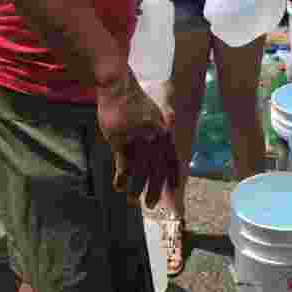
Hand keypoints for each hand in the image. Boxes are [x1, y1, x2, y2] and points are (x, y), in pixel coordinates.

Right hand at [96, 70, 178, 208]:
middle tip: (150, 205)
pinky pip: (123, 164)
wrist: (117, 86)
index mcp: (163, 130)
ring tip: (133, 200)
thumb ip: (159, 126)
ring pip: (140, 170)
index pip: (171, 158)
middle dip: (154, 189)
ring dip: (137, 187)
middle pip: (157, 168)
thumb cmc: (132, 99)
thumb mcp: (152, 112)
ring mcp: (137, 138)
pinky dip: (121, 178)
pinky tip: (119, 186)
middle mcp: (154, 136)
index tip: (174, 190)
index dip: (172, 175)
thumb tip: (165, 136)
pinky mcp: (120, 139)